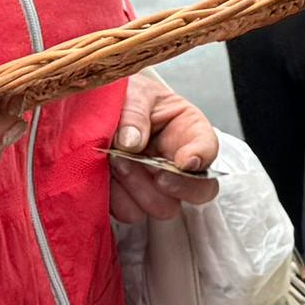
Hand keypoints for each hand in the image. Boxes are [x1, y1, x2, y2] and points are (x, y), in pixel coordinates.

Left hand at [106, 72, 222, 222]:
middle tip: (145, 165)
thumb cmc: (125, 97)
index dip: (201, 158)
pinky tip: (105, 173)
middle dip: (174, 184)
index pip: (209, 149)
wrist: (94, 110)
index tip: (185, 161)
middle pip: (200, 192)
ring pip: (164, 207)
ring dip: (137, 187)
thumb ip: (135, 111)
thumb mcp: (132, 92)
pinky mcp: (132, 200)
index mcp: (188, 130)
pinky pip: (130, 212)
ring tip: (115, 159)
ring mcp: (157, 186)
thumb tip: (132, 142)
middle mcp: (178, 163)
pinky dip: (115, 197)